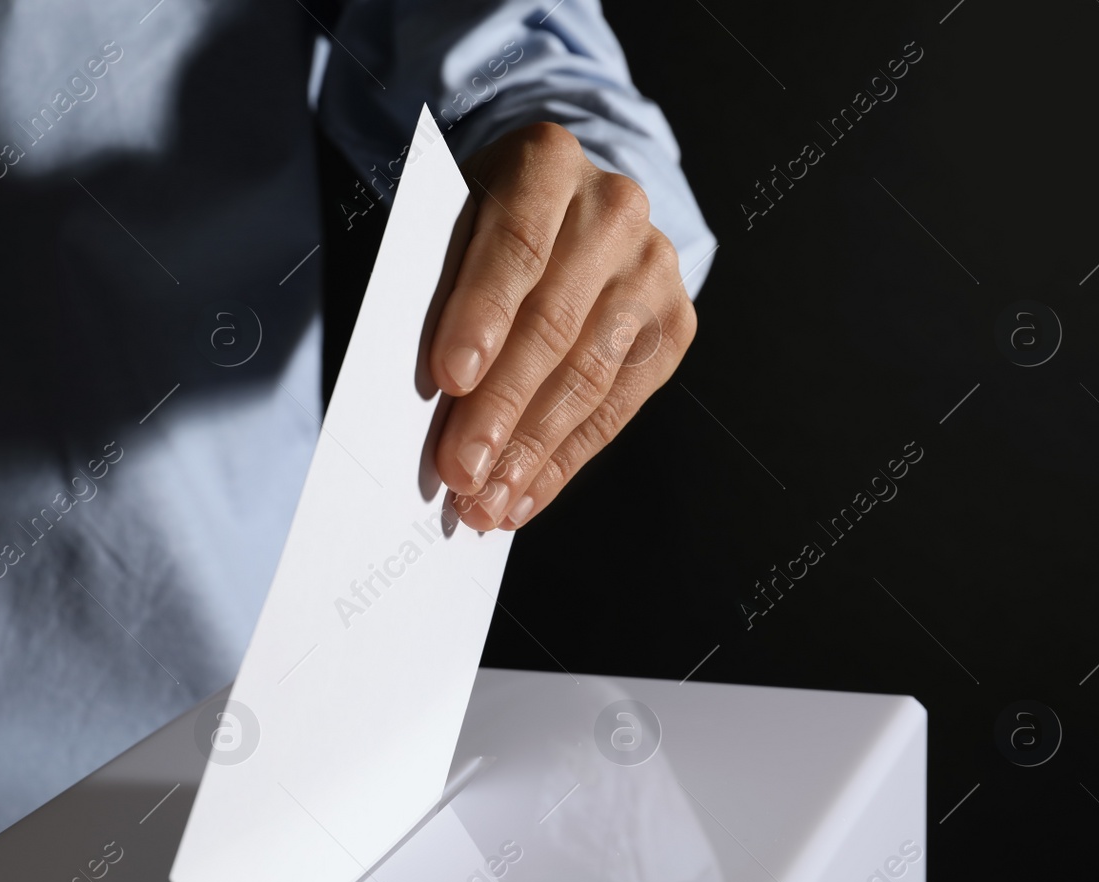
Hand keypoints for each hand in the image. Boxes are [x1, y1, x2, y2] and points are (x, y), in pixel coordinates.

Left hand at [429, 122, 698, 530]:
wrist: (564, 206)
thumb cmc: (484, 226)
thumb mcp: (448, 225)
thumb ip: (434, 286)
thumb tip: (422, 393)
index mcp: (547, 163)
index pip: (515, 244)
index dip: (482, 314)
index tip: (449, 378)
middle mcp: (613, 207)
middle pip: (553, 322)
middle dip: (502, 408)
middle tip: (460, 471)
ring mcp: (653, 266)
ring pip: (589, 374)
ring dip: (532, 451)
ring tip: (485, 502)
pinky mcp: (675, 321)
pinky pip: (619, 406)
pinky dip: (565, 459)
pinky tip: (525, 495)